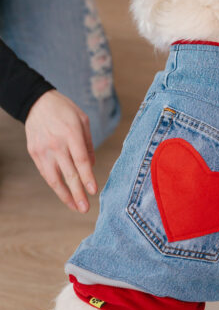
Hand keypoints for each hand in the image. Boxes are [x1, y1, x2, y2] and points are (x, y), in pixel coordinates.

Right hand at [25, 90, 97, 212]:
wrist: (36, 101)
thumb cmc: (65, 111)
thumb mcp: (83, 121)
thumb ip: (88, 144)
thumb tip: (91, 166)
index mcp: (70, 134)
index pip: (80, 160)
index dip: (87, 177)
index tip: (93, 191)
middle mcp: (56, 143)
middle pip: (68, 173)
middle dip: (77, 193)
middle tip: (85, 208)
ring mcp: (43, 149)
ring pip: (54, 178)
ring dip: (65, 195)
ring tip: (75, 207)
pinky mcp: (34, 153)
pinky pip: (46, 173)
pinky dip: (55, 185)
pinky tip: (64, 195)